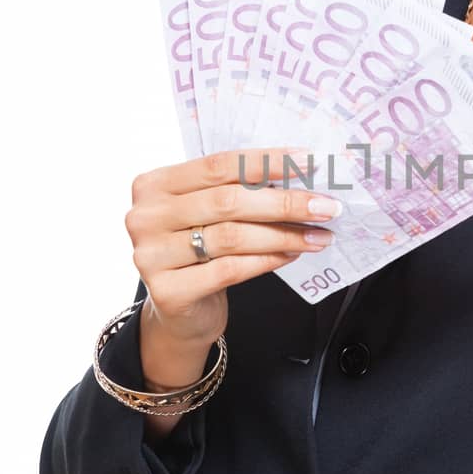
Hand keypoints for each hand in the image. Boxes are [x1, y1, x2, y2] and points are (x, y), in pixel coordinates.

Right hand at [125, 146, 343, 351]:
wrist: (177, 311)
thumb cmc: (199, 251)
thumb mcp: (206, 213)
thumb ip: (236, 191)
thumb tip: (300, 172)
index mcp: (154, 184)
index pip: (219, 164)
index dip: (268, 161)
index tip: (310, 163)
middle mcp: (145, 217)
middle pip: (228, 201)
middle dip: (285, 202)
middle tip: (327, 207)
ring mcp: (151, 255)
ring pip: (233, 237)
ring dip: (284, 234)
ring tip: (318, 235)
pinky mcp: (168, 291)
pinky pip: (230, 269)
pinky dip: (267, 259)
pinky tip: (292, 254)